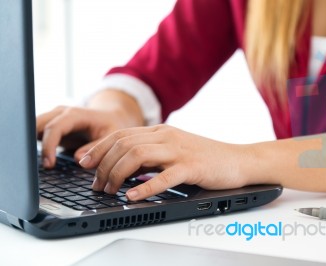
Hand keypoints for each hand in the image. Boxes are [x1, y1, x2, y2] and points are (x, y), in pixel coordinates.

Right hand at [37, 102, 143, 168]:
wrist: (110, 118)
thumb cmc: (111, 126)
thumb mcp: (111, 136)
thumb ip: (96, 147)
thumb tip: (79, 159)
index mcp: (75, 114)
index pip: (54, 127)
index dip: (49, 146)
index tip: (49, 164)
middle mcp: (61, 113)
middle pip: (36, 124)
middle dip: (31, 143)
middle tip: (33, 166)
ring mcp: (54, 118)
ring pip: (32, 127)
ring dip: (29, 144)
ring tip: (30, 164)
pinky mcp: (51, 126)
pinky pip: (36, 133)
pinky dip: (32, 145)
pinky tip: (34, 159)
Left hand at [79, 124, 248, 199]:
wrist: (237, 160)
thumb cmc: (205, 157)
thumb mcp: (174, 149)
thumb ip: (151, 153)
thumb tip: (124, 166)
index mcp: (160, 131)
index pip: (121, 135)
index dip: (98, 148)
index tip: (84, 163)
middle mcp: (166, 136)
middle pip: (124, 145)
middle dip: (103, 165)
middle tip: (96, 184)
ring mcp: (179, 151)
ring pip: (137, 157)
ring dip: (117, 175)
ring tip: (110, 191)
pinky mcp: (191, 167)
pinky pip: (163, 177)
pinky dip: (144, 188)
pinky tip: (133, 197)